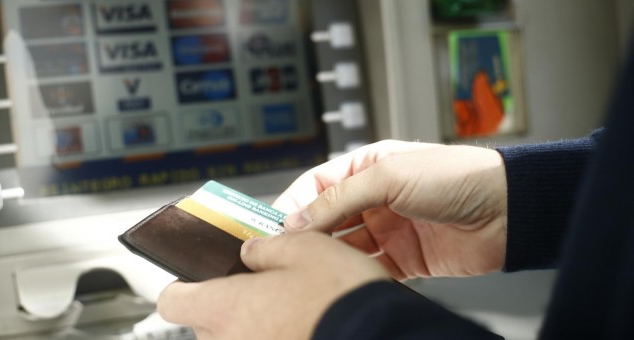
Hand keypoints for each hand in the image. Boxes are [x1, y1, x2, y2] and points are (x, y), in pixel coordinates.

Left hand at [157, 232, 388, 339]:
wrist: (382, 336)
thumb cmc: (341, 298)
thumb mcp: (304, 248)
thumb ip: (266, 247)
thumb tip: (251, 252)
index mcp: (226, 306)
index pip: (173, 299)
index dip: (184, 283)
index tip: (198, 277)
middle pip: (205, 322)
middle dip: (226, 303)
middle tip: (257, 288)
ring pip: (235, 338)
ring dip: (252, 325)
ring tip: (287, 309)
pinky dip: (273, 337)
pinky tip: (300, 327)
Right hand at [273, 140, 507, 279]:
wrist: (508, 209)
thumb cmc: (456, 175)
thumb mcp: (388, 176)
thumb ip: (339, 198)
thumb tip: (297, 220)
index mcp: (368, 168)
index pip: (316, 186)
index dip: (292, 206)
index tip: (272, 228)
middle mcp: (375, 199)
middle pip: (327, 219)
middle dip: (306, 236)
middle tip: (282, 254)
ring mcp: (389, 230)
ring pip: (345, 248)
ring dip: (329, 257)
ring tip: (309, 269)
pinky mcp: (405, 259)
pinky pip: (370, 269)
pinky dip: (355, 275)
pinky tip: (342, 279)